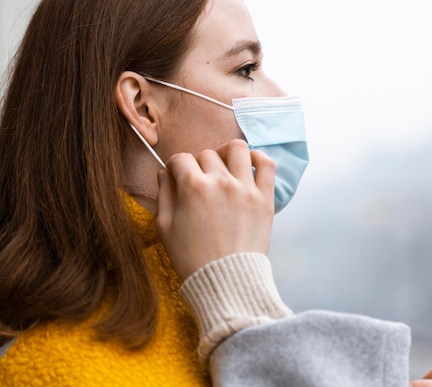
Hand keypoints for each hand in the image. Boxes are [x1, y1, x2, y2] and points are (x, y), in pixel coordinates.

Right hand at [156, 139, 275, 279]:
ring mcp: (245, 189)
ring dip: (226, 154)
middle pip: (206, 154)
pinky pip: (267, 164)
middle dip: (198, 164)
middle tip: (199, 180)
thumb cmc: (192, 259)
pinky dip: (258, 158)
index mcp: (193, 187)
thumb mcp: (165, 228)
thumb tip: (164, 173)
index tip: (176, 174)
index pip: (181, 158)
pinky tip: (249, 165)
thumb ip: (164, 195)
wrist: (226, 282)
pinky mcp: (265, 199)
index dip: (174, 166)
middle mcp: (220, 182)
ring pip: (237, 149)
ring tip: (223, 166)